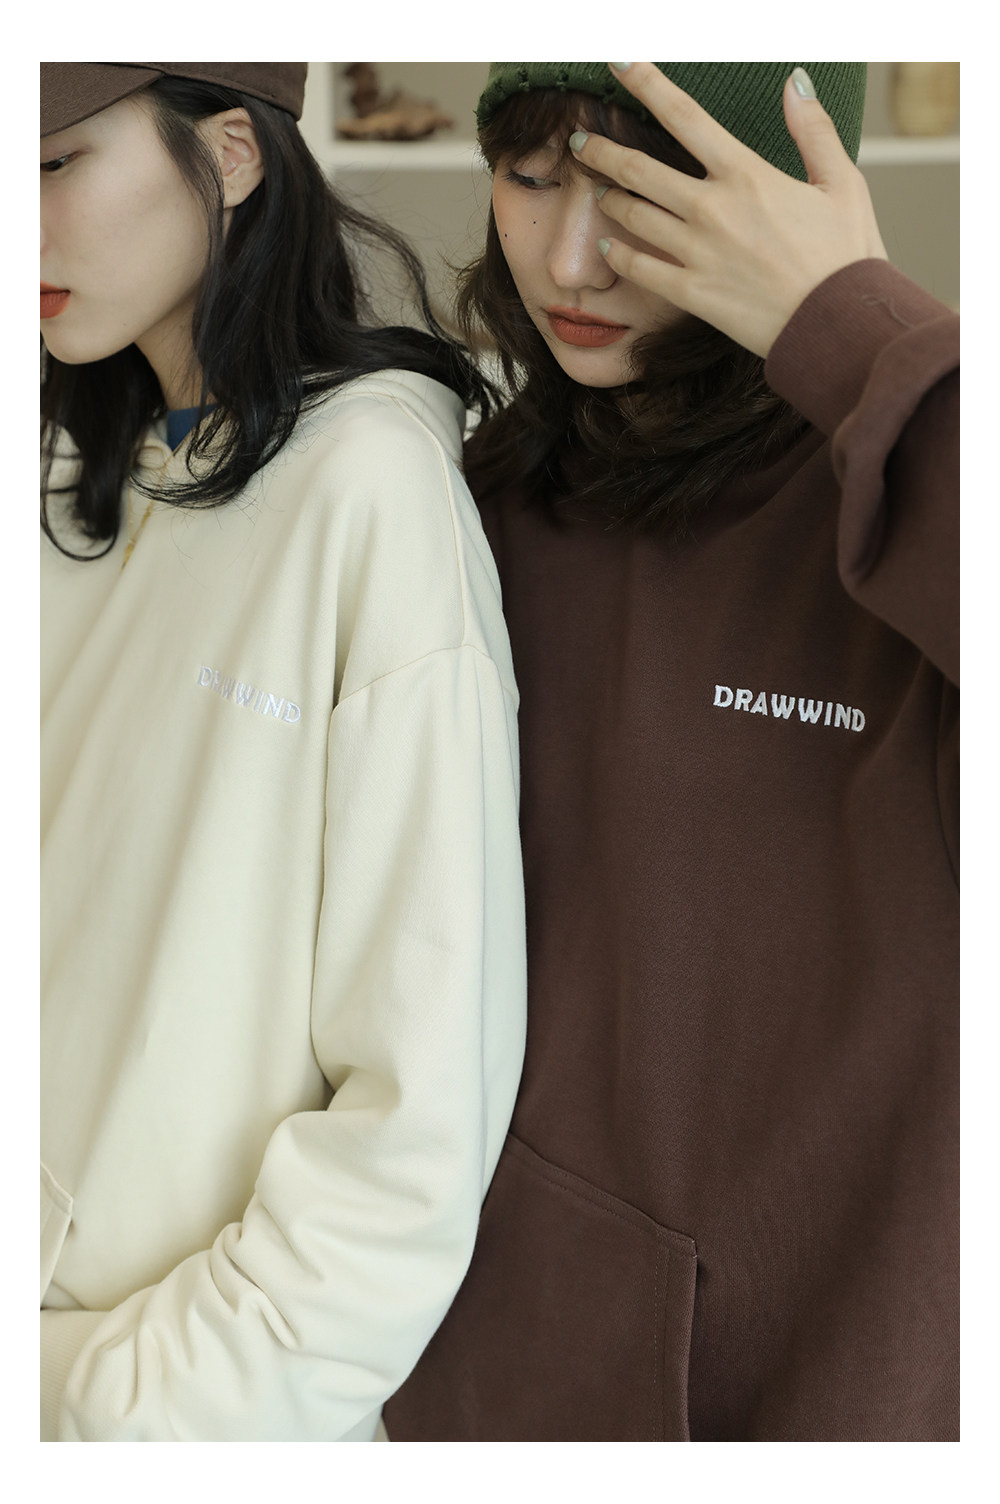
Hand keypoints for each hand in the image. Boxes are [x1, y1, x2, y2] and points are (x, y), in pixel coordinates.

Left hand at [572, 63, 887, 357]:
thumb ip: (813, 129)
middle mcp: (713, 208)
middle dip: (602, 150)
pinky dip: (618, 254)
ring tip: (597, 191)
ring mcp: (698, 252)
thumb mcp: (843, 181)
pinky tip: (607, 246)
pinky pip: (640, 269)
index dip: (646, 83)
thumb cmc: (847, 255)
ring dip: (608, 199)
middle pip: (639, 168)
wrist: (840, 323)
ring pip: (632, 216)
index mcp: (747, 173)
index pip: (684, 115)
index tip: (618, 62)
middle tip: (581, 142)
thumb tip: (795, 81)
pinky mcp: (692, 293)